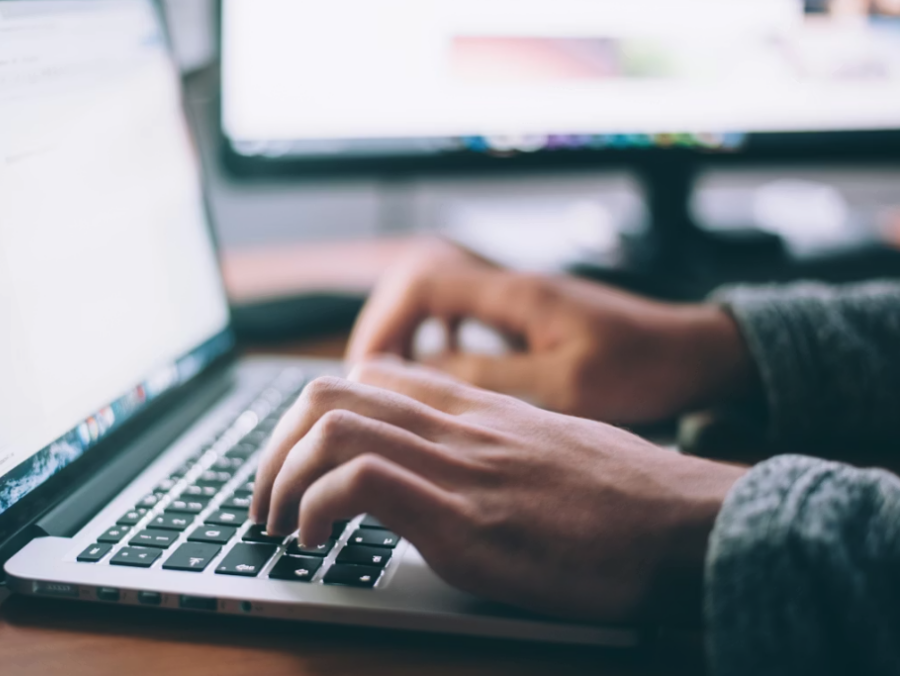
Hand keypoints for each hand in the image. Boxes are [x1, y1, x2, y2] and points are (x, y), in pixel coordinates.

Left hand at [251, 359, 745, 622]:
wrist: (690, 524)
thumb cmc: (630, 498)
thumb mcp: (553, 449)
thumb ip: (496, 445)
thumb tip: (456, 469)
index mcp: (478, 408)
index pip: (370, 376)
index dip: (315, 414)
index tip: (301, 461)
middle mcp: (459, 426)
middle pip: (329, 392)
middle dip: (275, 446)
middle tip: (267, 499)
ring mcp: (460, 468)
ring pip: (331, 426)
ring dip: (280, 478)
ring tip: (279, 525)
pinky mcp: (466, 520)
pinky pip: (360, 482)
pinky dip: (316, 509)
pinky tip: (317, 543)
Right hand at [347, 240, 756, 424]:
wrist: (695, 353)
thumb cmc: (643, 368)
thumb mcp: (565, 385)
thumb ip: (491, 377)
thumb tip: (422, 373)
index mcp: (516, 294)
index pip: (423, 283)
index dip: (384, 322)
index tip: (369, 370)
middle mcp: (511, 286)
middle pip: (419, 282)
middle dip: (386, 326)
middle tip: (370, 377)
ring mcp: (519, 299)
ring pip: (438, 297)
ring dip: (410, 331)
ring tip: (395, 377)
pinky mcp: (529, 316)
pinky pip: (464, 314)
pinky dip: (439, 337)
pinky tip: (443, 370)